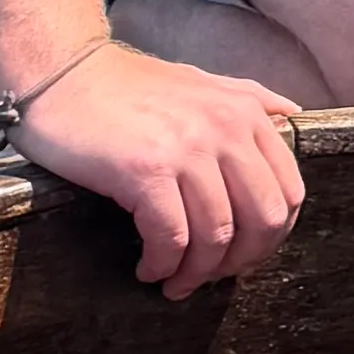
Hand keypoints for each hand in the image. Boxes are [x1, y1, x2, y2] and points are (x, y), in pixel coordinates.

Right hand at [11, 37, 305, 298]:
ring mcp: (187, 150)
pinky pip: (171, 237)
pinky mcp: (145, 171)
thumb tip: (291, 114)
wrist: (62, 72)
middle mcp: (226, 129)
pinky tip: (148, 267)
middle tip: (211, 276)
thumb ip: (249, 98)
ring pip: (216, 236)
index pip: (289, 192)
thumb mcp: (201, 81)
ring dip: (196, 273)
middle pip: (263, 220)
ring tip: (173, 281)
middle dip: (241, 261)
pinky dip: (162, 264)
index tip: (244, 255)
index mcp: (245, 113)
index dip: (271, 237)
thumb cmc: (125, 84)